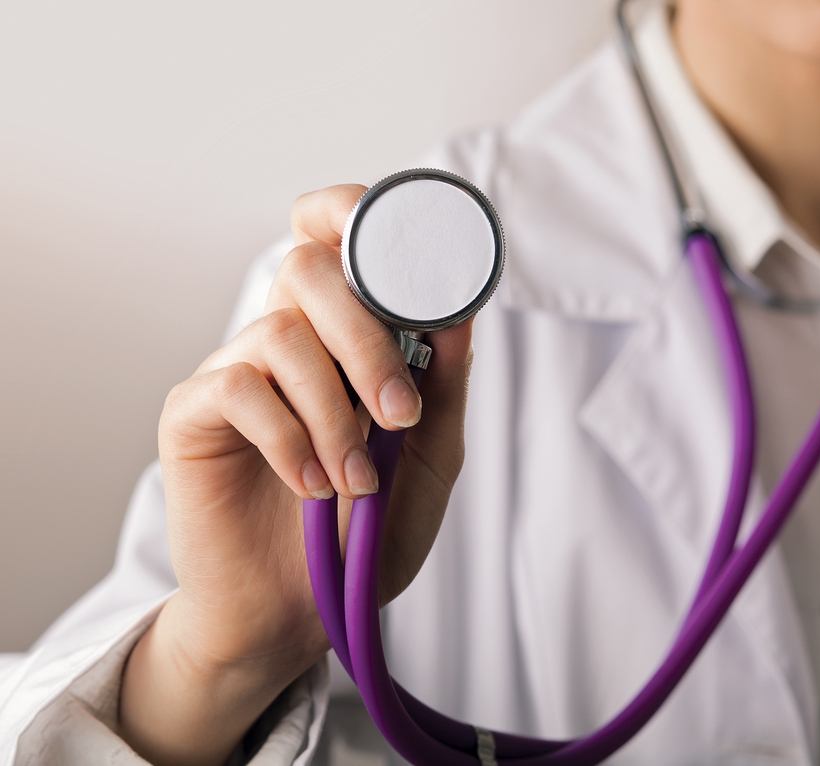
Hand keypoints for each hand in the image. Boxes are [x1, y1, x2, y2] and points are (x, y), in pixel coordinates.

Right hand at [119, 184, 473, 765]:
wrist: (302, 610)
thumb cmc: (367, 530)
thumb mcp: (428, 458)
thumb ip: (444, 384)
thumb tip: (461, 309)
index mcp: (343, 335)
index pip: (335, 236)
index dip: (355, 213)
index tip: (406, 251)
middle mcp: (289, 338)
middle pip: (310, 270)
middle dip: (365, 338)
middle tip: (397, 414)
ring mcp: (237, 370)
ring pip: (281, 332)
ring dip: (332, 412)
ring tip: (355, 481)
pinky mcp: (193, 412)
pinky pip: (238, 387)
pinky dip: (288, 439)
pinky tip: (311, 485)